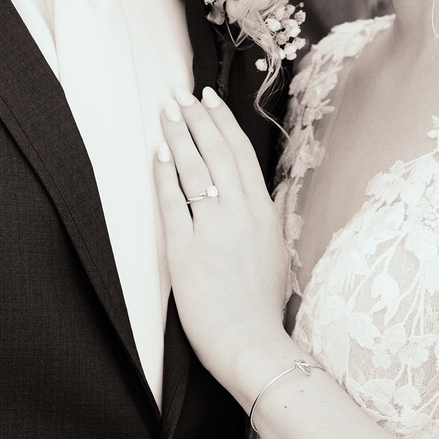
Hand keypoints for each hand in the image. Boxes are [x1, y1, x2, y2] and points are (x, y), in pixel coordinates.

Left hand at [155, 87, 292, 403]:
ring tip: (165, 112)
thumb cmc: (263, 305)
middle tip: (179, 94)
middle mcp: (241, 214)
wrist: (253, 344)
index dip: (223, 122)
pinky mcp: (186, 251)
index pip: (242, 154)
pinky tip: (157, 153)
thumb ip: (279, 216)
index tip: (209, 98)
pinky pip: (172, 203)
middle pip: (217, 152)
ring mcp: (213, 230)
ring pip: (194, 170)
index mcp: (264, 213)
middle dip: (196, 118)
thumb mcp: (281, 254)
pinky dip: (164, 175)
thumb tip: (280, 189)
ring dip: (178, 136)